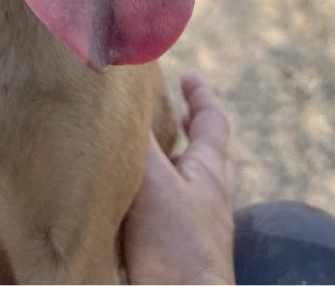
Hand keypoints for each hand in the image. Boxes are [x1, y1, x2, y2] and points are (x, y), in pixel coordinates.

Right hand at [123, 70, 236, 284]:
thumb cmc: (174, 246)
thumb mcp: (153, 181)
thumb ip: (138, 142)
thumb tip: (122, 101)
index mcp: (210, 172)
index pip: (213, 122)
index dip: (201, 96)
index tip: (189, 76)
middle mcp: (209, 199)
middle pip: (210, 155)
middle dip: (194, 131)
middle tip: (178, 114)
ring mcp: (197, 231)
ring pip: (190, 186)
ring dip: (175, 165)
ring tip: (150, 155)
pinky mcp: (178, 257)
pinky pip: (172, 215)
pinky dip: (157, 198)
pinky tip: (133, 204)